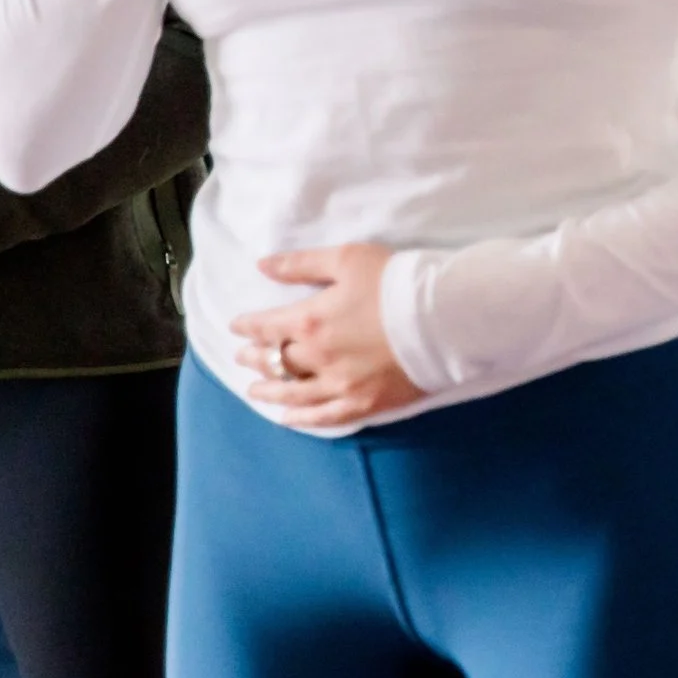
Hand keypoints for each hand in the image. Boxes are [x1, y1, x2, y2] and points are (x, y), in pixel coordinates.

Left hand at [233, 245, 413, 428]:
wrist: (441, 317)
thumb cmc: (394, 281)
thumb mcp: (347, 258)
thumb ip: (302, 264)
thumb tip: (262, 266)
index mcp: (312, 320)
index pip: (268, 326)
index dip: (249, 326)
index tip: (236, 326)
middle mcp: (318, 358)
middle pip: (277, 362)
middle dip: (256, 358)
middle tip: (241, 356)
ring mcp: (339, 386)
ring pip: (293, 394)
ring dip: (269, 392)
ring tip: (253, 390)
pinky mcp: (362, 404)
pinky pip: (323, 417)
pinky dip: (301, 419)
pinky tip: (288, 419)